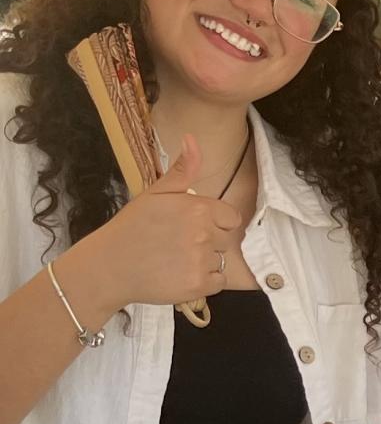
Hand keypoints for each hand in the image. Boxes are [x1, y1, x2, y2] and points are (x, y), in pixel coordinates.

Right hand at [78, 134, 240, 309]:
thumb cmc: (131, 228)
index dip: (214, 223)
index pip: (230, 218)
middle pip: (224, 240)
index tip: (190, 228)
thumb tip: (192, 138)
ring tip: (174, 259)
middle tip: (175, 245)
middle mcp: (204, 233)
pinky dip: (203, 282)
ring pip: (220, 261)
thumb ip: (183, 169)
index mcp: (198, 208)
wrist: (108, 266)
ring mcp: (201, 260)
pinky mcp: (198, 285)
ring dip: (203, 262)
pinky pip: (217, 282)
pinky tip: (178, 274)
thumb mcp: (156, 193)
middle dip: (206, 242)